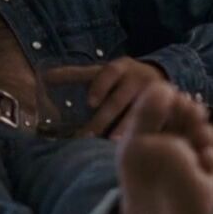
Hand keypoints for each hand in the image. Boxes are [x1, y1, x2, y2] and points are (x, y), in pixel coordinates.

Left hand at [44, 58, 168, 137]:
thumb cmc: (121, 78)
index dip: (100, 85)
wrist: (160, 76)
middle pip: (121, 98)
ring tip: (113, 143)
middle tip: (88, 135)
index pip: (110, 72)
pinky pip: (159, 122)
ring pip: (140, 111)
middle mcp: (139, 78)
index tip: (90, 102)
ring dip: (126, 128)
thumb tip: (44, 77)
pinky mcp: (168, 109)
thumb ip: (75, 75)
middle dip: (105, 118)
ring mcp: (156, 94)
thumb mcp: (102, 72)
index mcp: (121, 67)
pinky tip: (140, 146)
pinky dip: (150, 133)